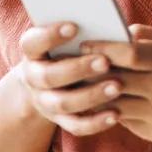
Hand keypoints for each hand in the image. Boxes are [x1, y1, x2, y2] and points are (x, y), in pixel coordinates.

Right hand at [14, 21, 122, 136]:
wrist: (46, 82)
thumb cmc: (64, 49)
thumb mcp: (64, 38)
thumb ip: (83, 31)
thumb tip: (119, 28)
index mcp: (32, 51)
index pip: (33, 42)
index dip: (50, 35)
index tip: (74, 26)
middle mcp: (33, 78)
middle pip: (49, 76)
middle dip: (78, 69)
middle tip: (105, 61)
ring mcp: (45, 101)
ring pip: (64, 103)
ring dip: (91, 95)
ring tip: (117, 86)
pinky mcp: (60, 120)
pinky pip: (76, 125)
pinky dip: (96, 122)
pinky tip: (116, 114)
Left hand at [79, 24, 151, 147]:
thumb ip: (149, 36)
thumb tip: (119, 31)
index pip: (129, 53)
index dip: (103, 48)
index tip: (84, 45)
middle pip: (117, 80)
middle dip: (92, 73)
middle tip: (72, 65)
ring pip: (117, 104)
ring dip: (97, 95)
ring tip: (80, 85)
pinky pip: (127, 122)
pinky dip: (114, 112)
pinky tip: (102, 104)